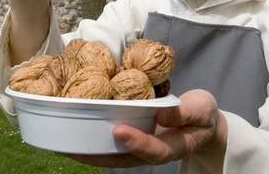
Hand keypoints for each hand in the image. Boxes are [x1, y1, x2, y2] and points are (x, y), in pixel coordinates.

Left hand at [61, 90, 227, 171]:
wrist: (204, 122)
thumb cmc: (204, 115)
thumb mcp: (202, 110)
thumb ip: (184, 112)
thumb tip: (161, 111)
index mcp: (173, 146)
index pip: (153, 149)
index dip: (137, 142)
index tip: (118, 130)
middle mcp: (153, 150)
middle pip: (123, 159)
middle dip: (97, 155)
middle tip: (71, 148)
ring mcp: (143, 146)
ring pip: (114, 155)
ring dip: (90, 151)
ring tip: (63, 144)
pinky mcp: (137, 137)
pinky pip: (114, 144)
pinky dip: (96, 140)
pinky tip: (78, 133)